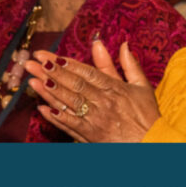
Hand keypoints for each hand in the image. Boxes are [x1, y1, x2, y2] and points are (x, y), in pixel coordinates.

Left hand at [24, 39, 158, 141]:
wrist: (152, 142)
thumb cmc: (146, 114)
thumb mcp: (142, 85)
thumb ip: (130, 64)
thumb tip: (123, 44)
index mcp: (116, 89)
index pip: (89, 73)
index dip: (69, 64)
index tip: (52, 56)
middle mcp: (104, 103)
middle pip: (75, 85)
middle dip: (52, 73)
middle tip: (34, 62)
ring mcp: (95, 120)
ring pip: (69, 103)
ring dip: (49, 92)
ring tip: (32, 79)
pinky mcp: (90, 135)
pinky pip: (70, 125)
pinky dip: (55, 117)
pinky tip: (41, 108)